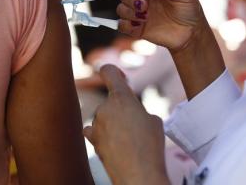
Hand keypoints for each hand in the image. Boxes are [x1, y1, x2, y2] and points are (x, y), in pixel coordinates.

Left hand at [84, 65, 169, 184]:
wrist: (139, 174)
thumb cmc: (151, 145)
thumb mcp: (153, 119)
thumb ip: (137, 109)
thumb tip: (131, 114)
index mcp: (121, 96)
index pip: (108, 71)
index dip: (114, 71)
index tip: (122, 79)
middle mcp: (105, 106)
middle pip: (111, 100)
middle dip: (121, 108)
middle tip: (135, 124)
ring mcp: (96, 123)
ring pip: (104, 116)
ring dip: (113, 122)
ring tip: (129, 139)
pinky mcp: (92, 138)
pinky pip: (93, 130)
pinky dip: (100, 133)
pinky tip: (111, 141)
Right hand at [117, 0, 205, 53]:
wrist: (192, 33)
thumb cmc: (189, 9)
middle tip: (144, 6)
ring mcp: (138, 14)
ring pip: (121, 9)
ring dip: (129, 12)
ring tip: (145, 17)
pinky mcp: (137, 29)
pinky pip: (121, 26)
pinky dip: (126, 25)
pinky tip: (139, 26)